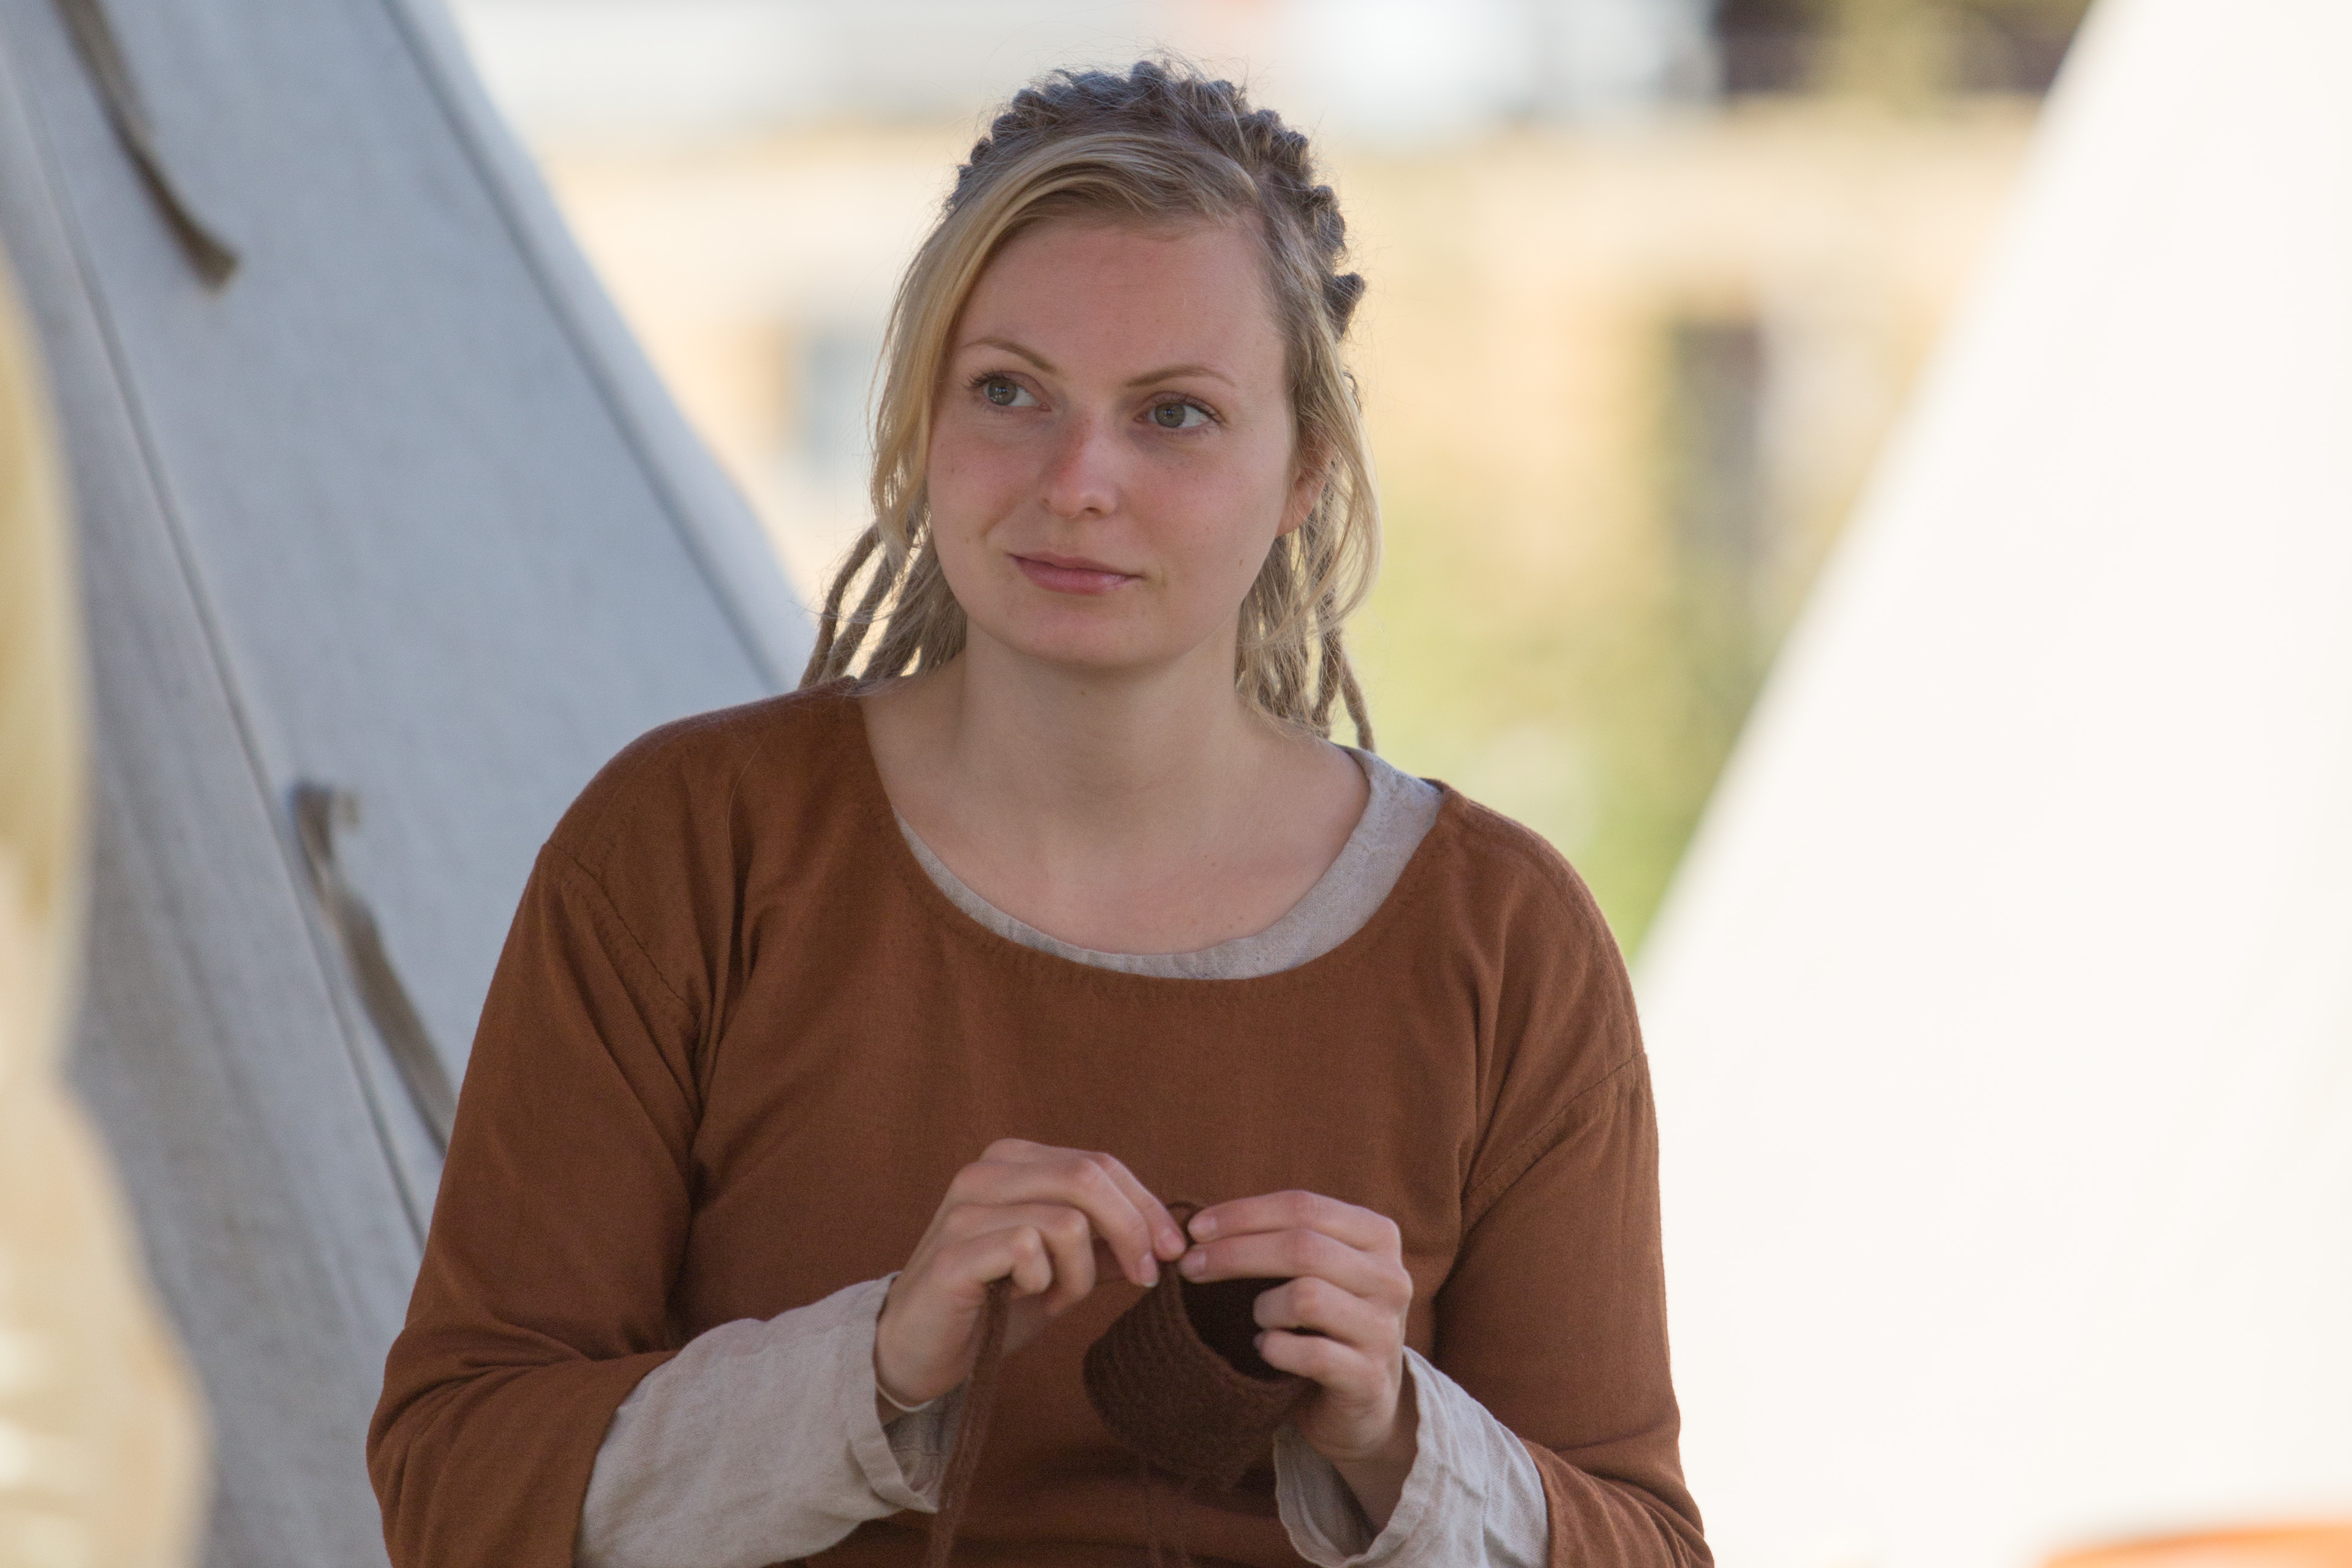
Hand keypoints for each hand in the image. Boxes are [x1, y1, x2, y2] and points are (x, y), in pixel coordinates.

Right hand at [875, 1140, 1187, 1413]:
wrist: (916, 1352)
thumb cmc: (990, 1306)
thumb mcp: (1060, 1269)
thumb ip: (1104, 1244)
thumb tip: (1166, 1238)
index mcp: (1012, 1161)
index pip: (1099, 1164)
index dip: (1146, 1205)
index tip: (1174, 1250)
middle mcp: (984, 1172)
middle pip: (1088, 1177)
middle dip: (1134, 1230)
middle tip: (1147, 1277)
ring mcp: (964, 1209)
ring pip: (1067, 1220)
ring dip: (1080, 1274)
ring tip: (1056, 1298)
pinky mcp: (954, 1253)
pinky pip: (1030, 1251)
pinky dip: (1045, 1285)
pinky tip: (1025, 1299)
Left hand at [1180, 1190, 1417, 1524]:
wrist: (1363, 1401)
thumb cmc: (1324, 1321)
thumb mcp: (1315, 1269)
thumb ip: (1278, 1237)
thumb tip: (1201, 1224)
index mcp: (1377, 1235)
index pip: (1304, 1206)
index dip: (1243, 1213)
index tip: (1196, 1228)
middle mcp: (1390, 1277)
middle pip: (1302, 1247)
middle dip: (1235, 1253)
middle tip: (1191, 1266)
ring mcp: (1384, 1329)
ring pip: (1306, 1297)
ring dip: (1264, 1308)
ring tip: (1259, 1320)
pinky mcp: (1369, 1377)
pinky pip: (1310, 1354)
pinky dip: (1276, 1349)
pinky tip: (1267, 1349)